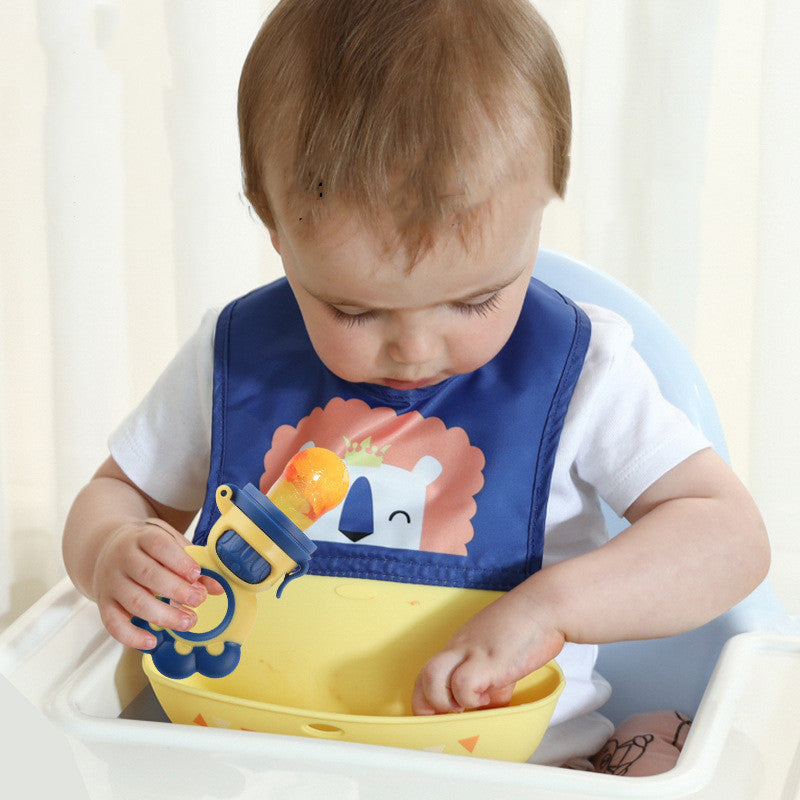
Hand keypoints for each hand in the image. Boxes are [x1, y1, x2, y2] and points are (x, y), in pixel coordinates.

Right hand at [91, 518, 220, 649]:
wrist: (107, 549)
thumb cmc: (148, 549)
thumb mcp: (171, 545)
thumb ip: (194, 562)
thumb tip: (219, 587)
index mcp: (142, 537)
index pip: (159, 546)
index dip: (179, 561)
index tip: (196, 574)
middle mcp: (123, 558)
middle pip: (148, 575)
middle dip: (177, 591)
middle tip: (199, 600)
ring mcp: (111, 582)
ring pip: (135, 601)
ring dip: (164, 615)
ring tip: (188, 621)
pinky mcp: (104, 604)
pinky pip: (114, 624)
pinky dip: (132, 637)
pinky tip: (153, 642)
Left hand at [411, 588, 564, 714]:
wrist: (546, 606)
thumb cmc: (527, 627)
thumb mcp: (500, 655)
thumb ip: (490, 680)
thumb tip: (489, 705)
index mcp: (460, 645)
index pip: (427, 673)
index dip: (429, 699)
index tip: (442, 716)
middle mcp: (459, 647)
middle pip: (422, 676)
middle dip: (429, 705)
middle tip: (451, 715)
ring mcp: (471, 652)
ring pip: (431, 678)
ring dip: (445, 702)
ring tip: (467, 706)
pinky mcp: (488, 660)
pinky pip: (463, 685)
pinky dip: (470, 699)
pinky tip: (488, 697)